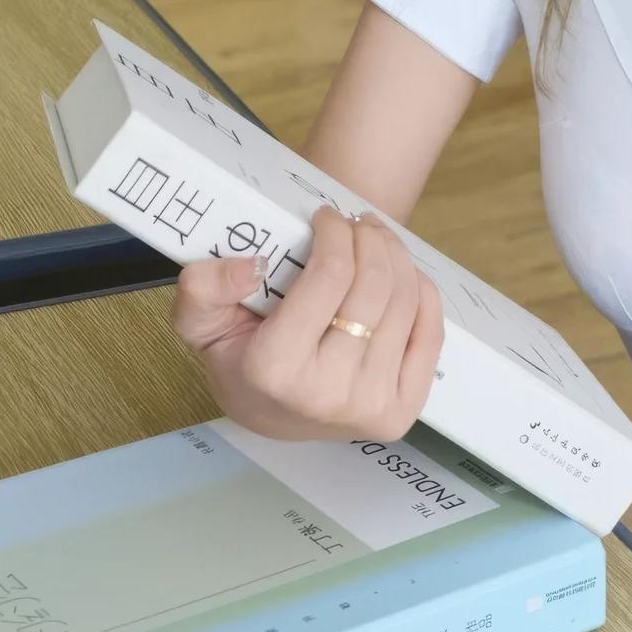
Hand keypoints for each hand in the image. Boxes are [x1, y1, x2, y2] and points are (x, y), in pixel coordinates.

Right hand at [173, 203, 442, 445]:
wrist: (273, 414)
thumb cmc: (240, 358)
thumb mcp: (200, 323)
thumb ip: (204, 288)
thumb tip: (252, 264)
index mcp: (275, 368)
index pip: (330, 276)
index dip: (335, 232)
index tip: (327, 217)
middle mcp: (327, 393)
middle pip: (374, 285)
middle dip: (370, 238)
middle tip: (357, 223)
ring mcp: (371, 407)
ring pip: (406, 301)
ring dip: (396, 256)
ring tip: (376, 241)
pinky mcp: (402, 411)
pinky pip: (430, 332)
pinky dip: (421, 290)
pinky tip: (400, 274)